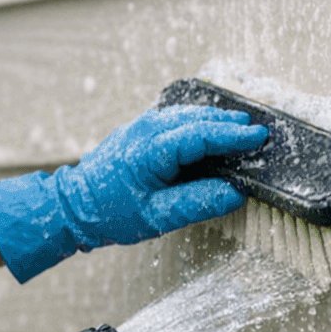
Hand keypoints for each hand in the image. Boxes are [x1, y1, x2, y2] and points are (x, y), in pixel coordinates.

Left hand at [0, 106, 268, 280]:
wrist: (72, 207)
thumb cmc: (111, 214)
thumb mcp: (158, 217)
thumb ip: (197, 203)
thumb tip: (235, 193)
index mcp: (150, 151)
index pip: (201, 135)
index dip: (233, 135)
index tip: (258, 136)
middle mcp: (145, 130)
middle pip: (197, 118)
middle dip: (229, 123)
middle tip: (257, 130)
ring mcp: (140, 126)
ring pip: (186, 114)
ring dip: (214, 119)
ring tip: (240, 127)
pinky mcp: (138, 130)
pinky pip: (174, 119)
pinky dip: (197, 121)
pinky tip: (210, 128)